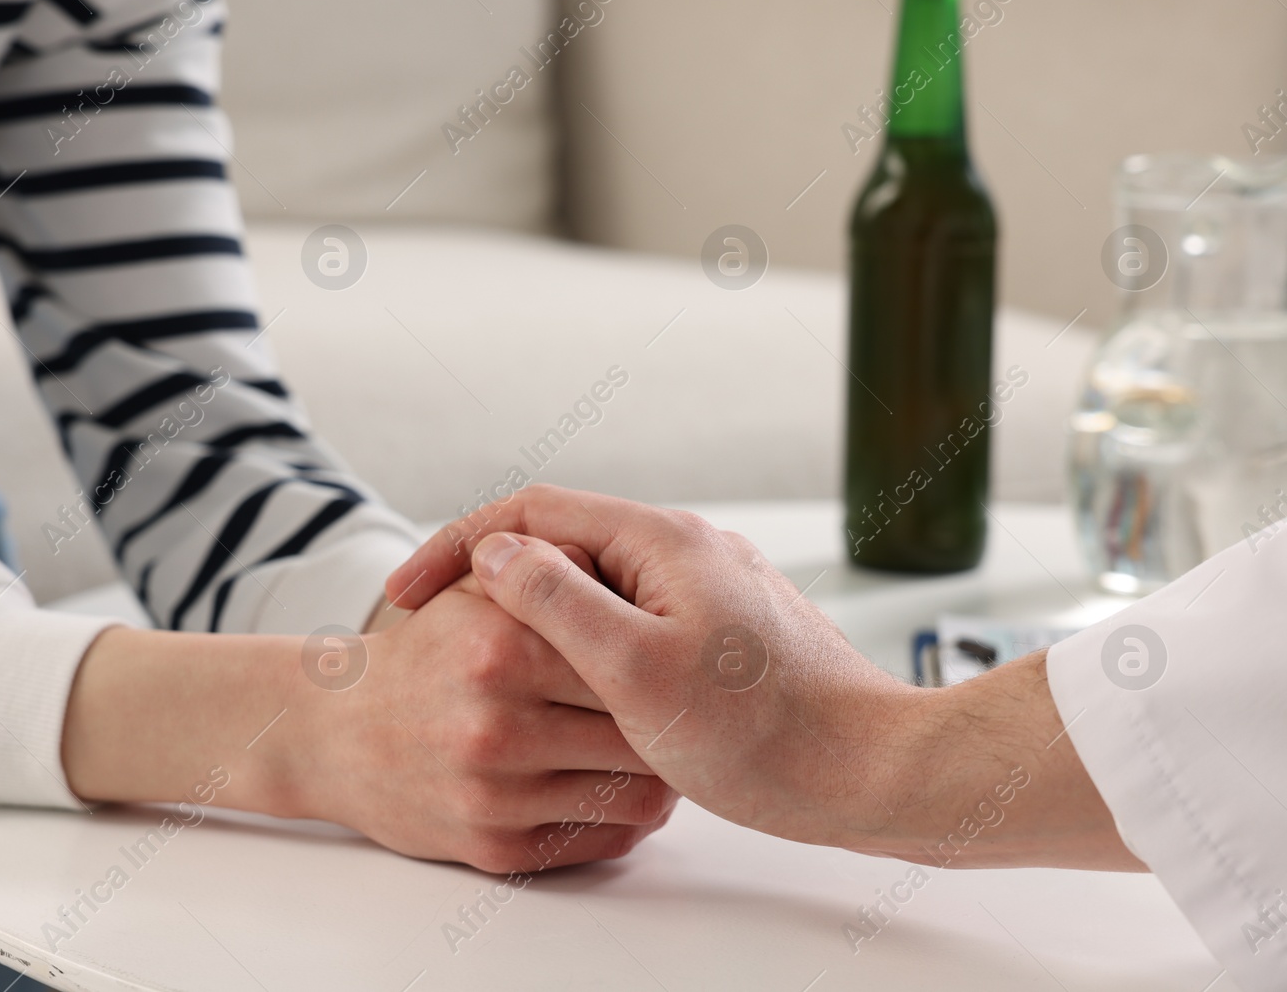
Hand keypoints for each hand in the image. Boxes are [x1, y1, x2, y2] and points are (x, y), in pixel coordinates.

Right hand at [275, 570, 676, 871]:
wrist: (331, 734)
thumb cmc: (420, 654)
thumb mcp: (478, 591)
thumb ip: (549, 567)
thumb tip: (624, 563)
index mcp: (503, 649)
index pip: (621, 649)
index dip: (652, 644)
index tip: (673, 644)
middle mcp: (498, 727)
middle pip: (639, 725)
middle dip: (666, 712)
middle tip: (690, 701)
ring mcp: (496, 798)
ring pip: (635, 791)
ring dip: (666, 772)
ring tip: (673, 746)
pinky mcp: (495, 851)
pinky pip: (598, 840)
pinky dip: (632, 817)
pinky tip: (635, 787)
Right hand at [386, 485, 1139, 869]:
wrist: (881, 772)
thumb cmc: (765, 730)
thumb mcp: (637, 669)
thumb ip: (556, 601)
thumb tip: (495, 551)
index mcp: (659, 541)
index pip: (529, 513)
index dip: (455, 547)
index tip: (405, 596)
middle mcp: (683, 551)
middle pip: (561, 545)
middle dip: (491, 584)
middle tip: (436, 633)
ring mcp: (705, 593)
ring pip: (594, 590)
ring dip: (535, 622)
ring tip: (488, 673)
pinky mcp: (721, 638)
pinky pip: (630, 627)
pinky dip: (584, 652)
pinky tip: (569, 699)